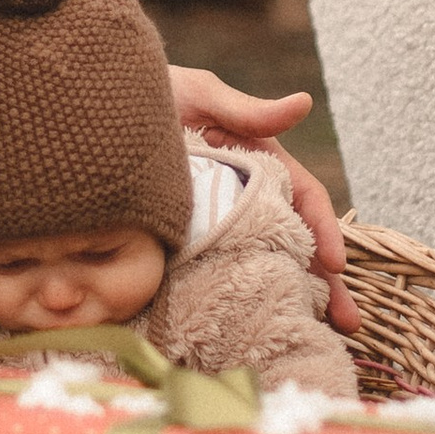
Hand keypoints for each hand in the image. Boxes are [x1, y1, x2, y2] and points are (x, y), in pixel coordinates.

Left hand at [165, 65, 359, 336]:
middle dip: (325, 286)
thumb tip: (304, 104)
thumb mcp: (199, 96)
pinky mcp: (181, 249)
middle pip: (293, 246)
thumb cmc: (151, 94)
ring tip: (310, 339)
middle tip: (346, 325)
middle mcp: (243, 201)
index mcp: (259, 166)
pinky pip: (214, 279)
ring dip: (290, 303)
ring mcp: (214, 228)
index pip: (304, 202)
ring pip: (261, 269)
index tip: (334, 266)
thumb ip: (247, 111)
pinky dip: (237, 305)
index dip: (325, 232)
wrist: (88, 113)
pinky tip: (247, 335)